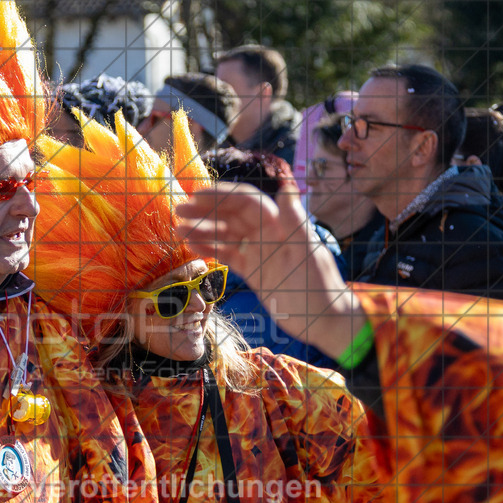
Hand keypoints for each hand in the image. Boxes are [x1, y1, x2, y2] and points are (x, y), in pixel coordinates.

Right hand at [175, 182, 364, 358]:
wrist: (324, 319)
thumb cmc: (318, 285)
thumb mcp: (307, 251)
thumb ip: (294, 218)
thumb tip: (289, 183)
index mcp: (280, 223)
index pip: (246, 201)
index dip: (222, 196)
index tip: (197, 196)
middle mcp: (267, 233)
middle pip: (231, 215)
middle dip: (205, 210)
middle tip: (178, 210)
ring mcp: (258, 252)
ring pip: (225, 234)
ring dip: (202, 230)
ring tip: (178, 230)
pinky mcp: (252, 270)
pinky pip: (227, 254)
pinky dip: (209, 249)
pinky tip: (191, 247)